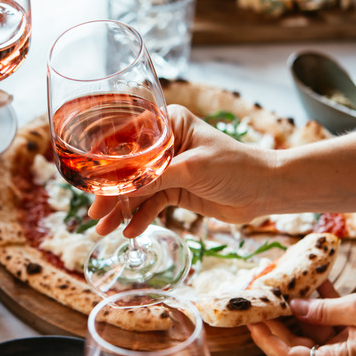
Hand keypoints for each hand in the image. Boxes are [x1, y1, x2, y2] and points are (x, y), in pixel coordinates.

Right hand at [88, 104, 275, 237]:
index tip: (88, 176)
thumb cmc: (236, 167)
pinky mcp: (176, 190)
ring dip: (121, 209)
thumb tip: (120, 189)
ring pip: (136, 189)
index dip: (105, 158)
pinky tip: (130, 232)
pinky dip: (140, 218)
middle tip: (94, 212)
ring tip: (103, 229)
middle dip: (110, 191)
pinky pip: (151, 204)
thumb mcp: (192, 169)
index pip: (127, 137)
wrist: (267, 191)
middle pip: (128, 168)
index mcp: (168, 124)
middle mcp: (165, 144)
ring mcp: (170, 168)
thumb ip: (155, 178)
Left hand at [248, 281, 355, 355]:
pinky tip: (310, 281)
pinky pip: (327, 323)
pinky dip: (318, 304)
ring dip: (294, 308)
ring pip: (308, 332)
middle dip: (275, 320)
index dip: (267, 340)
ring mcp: (345, 351)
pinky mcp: (352, 339)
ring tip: (279, 285)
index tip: (252, 318)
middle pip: (294, 345)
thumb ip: (324, 308)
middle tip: (259, 296)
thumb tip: (293, 305)